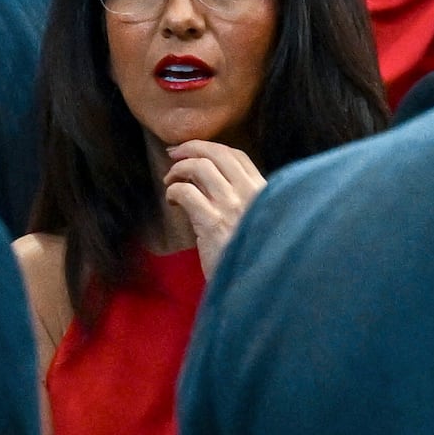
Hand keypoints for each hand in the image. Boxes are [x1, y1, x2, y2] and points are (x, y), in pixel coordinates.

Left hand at [163, 141, 265, 278]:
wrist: (255, 286)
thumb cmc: (251, 256)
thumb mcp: (257, 221)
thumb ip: (244, 201)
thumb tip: (209, 180)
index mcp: (264, 192)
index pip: (237, 156)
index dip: (211, 148)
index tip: (194, 150)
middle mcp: (250, 194)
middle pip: (217, 154)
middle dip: (191, 148)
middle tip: (174, 155)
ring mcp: (232, 207)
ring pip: (199, 168)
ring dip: (178, 170)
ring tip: (170, 181)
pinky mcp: (212, 223)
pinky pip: (186, 192)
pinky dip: (173, 191)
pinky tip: (172, 201)